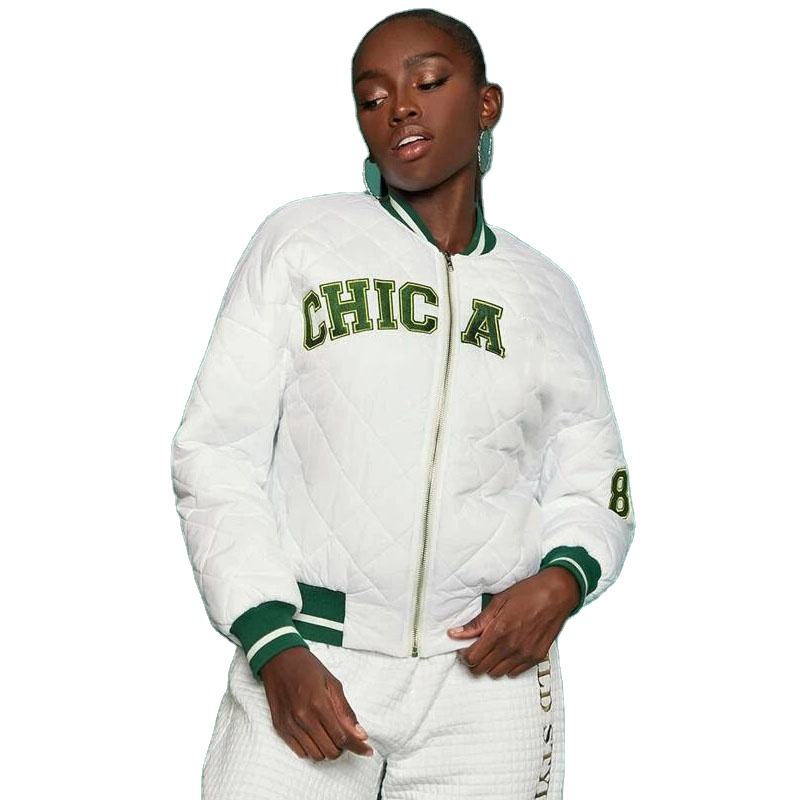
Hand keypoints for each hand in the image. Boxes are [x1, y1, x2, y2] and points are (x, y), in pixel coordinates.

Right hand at [259, 646, 373, 760]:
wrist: (279, 659)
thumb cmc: (307, 668)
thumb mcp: (333, 683)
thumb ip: (346, 711)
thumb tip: (360, 733)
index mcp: (319, 704)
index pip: (342, 737)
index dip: (357, 747)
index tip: (367, 750)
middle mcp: (303, 717)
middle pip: (330, 751)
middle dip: (343, 747)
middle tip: (345, 735)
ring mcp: (290, 724)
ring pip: (316, 755)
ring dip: (327, 749)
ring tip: (329, 733)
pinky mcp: (280, 727)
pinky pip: (300, 752)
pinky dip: (312, 748)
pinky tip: (315, 735)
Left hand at [446, 567, 579, 677]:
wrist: (557, 594)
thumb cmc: (528, 593)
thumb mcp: (498, 602)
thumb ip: (476, 623)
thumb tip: (454, 634)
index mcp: (499, 631)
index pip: (472, 658)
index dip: (463, 654)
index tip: (463, 647)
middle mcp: (511, 647)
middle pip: (482, 668)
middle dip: (473, 661)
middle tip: (474, 648)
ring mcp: (525, 654)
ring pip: (497, 673)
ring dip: (489, 664)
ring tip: (491, 649)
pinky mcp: (536, 657)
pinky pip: (515, 672)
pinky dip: (506, 666)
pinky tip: (506, 651)